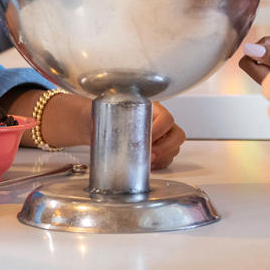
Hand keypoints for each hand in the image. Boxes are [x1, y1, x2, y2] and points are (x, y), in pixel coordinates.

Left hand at [24, 93, 185, 168]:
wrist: (92, 121)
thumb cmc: (99, 111)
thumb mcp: (102, 105)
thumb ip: (102, 104)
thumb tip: (95, 109)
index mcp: (151, 105)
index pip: (167, 118)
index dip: (160, 131)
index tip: (146, 140)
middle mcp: (159, 118)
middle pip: (177, 134)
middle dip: (165, 147)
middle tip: (148, 155)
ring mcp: (161, 133)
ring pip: (175, 146)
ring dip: (164, 156)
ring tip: (148, 162)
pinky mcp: (157, 146)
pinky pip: (168, 156)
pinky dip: (162, 162)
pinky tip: (149, 165)